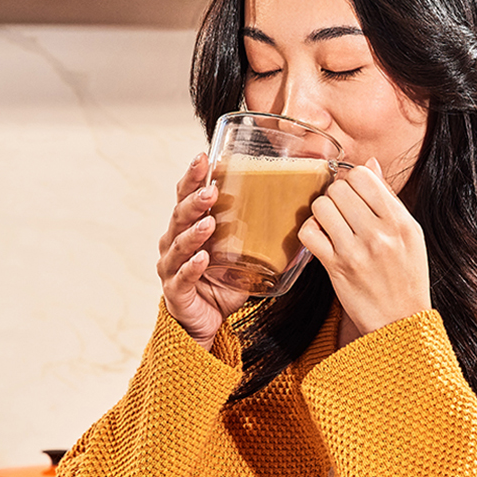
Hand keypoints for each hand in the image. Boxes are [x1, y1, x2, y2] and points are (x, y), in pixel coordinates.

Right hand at [157, 153, 248, 348]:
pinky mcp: (176, 291)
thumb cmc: (222, 281)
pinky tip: (202, 260)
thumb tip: (305, 214)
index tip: (204, 156)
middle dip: (194, 201)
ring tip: (209, 224)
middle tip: (211, 190)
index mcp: (189, 226)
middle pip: (180, 214)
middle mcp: (175, 241)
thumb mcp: (243, 253)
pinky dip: (191, 268)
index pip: (187, 195)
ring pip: (179, 244)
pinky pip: (182, 277)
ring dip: (194, 232)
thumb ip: (263, 232)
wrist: (206, 321)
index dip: (193, 176)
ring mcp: (172, 266)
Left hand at [299, 158, 430, 337]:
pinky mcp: (336, 268)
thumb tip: (370, 165)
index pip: (363, 176)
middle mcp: (379, 233)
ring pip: (321, 206)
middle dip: (335, 197)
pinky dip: (311, 232)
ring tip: (332, 227)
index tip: (353, 196)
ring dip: (321, 214)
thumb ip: (389, 198)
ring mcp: (356, 250)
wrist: (400, 321)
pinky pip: (309, 232)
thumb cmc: (406, 276)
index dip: (352, 181)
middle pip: (338, 188)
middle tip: (341, 213)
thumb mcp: (410, 235)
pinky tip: (322, 241)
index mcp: (400, 221)